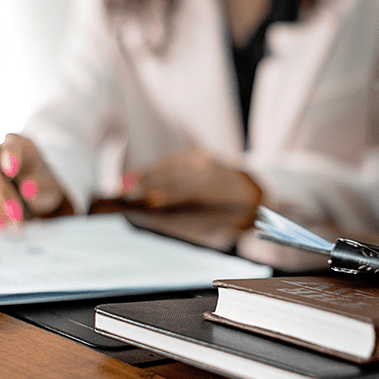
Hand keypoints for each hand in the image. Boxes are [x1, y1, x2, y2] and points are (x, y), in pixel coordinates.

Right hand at [0, 134, 66, 227]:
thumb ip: (40, 185)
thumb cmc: (39, 179)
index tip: (11, 170)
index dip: (10, 158)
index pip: (11, 148)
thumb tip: (28, 190)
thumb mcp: (48, 182)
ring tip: (14, 225)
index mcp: (17, 144)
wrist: (29, 183)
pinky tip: (1, 223)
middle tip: (18, 218)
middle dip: (4, 197)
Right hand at [121, 148, 262, 228]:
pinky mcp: (200, 154)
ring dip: (146, 174)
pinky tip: (140, 174)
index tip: (146, 200)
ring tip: (125, 184)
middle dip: (148, 184)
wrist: (254, 189)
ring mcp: (205, 160)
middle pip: (175, 175)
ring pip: (171, 165)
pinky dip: (155, 167)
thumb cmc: (230, 214)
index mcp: (218, 191)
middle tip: (124, 193)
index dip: (166, 195)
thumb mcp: (215, 223)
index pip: (188, 191)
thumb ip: (188, 220)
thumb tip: (156, 216)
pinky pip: (174, 160)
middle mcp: (211, 171)